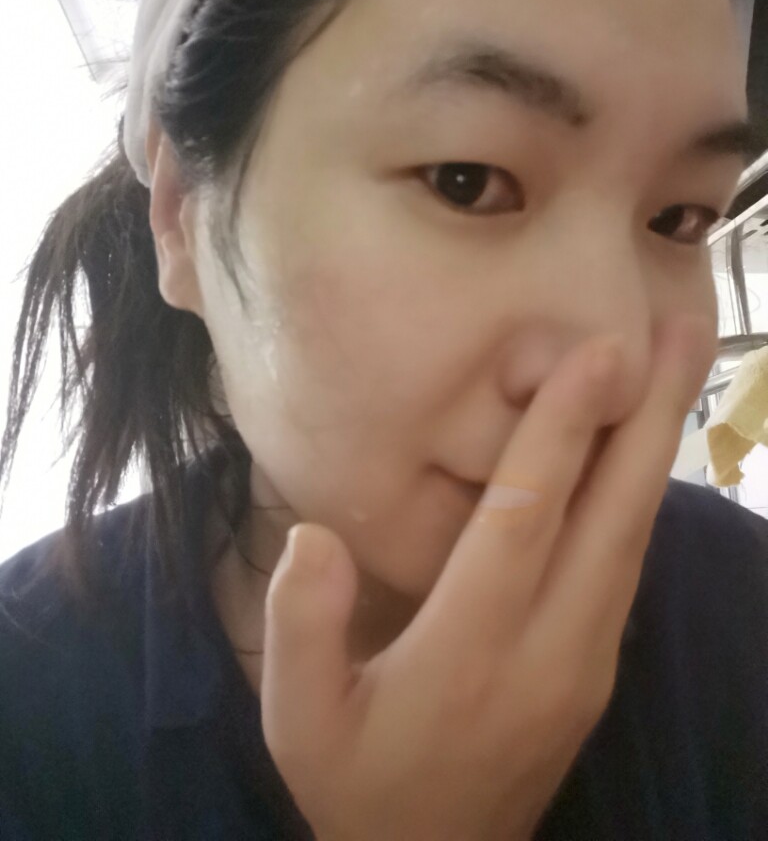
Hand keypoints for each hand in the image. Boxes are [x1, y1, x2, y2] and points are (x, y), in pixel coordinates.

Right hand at [258, 314, 713, 840]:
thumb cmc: (357, 784)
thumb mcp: (300, 720)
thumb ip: (304, 625)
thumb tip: (315, 534)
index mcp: (471, 653)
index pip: (525, 521)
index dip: (561, 433)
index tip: (599, 353)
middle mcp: (549, 649)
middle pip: (611, 516)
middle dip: (647, 416)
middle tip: (679, 330)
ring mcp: (586, 662)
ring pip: (633, 538)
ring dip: (657, 446)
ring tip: (677, 366)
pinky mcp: (595, 669)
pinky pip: (626, 566)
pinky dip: (640, 495)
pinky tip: (644, 448)